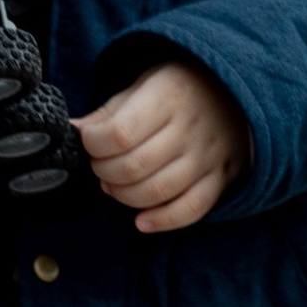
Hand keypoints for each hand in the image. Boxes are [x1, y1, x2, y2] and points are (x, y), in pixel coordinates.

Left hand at [78, 59, 250, 233]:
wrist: (234, 91)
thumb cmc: (177, 88)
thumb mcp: (142, 85)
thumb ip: (109, 112)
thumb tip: (72, 129)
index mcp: (168, 95)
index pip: (119, 133)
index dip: (94, 144)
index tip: (91, 141)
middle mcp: (191, 127)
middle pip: (134, 167)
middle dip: (104, 172)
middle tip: (101, 165)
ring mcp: (208, 155)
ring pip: (158, 191)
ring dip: (125, 197)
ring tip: (115, 186)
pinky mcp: (221, 177)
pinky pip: (192, 209)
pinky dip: (163, 220)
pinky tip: (142, 221)